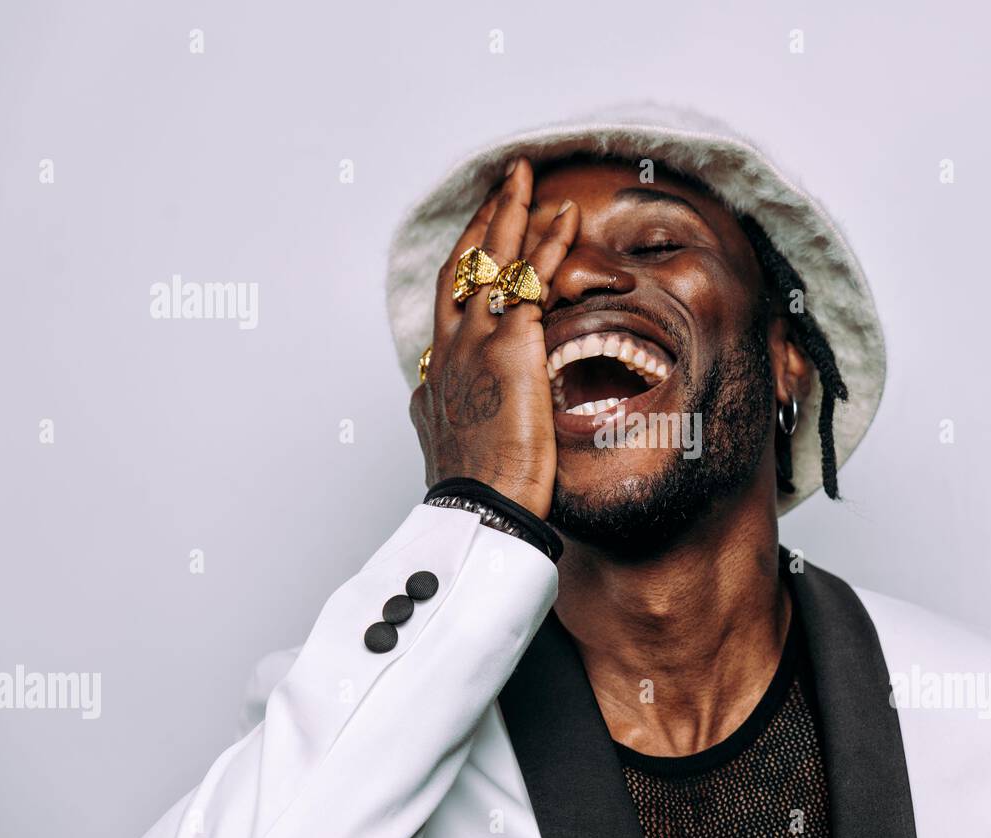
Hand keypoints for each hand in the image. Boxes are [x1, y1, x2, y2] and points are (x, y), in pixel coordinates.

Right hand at [410, 157, 578, 519]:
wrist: (480, 507)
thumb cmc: (473, 489)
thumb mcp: (445, 441)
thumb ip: (438, 411)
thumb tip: (424, 403)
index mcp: (437, 371)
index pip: (449, 302)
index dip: (465, 263)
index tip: (480, 238)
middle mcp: (450, 347)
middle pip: (462, 265)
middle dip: (483, 221)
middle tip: (502, 184)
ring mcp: (477, 341)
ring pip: (492, 260)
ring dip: (511, 212)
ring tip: (527, 177)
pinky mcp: (512, 345)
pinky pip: (534, 278)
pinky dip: (550, 243)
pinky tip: (566, 216)